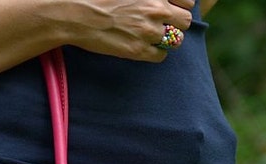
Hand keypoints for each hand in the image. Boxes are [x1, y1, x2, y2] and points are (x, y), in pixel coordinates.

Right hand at [59, 0, 194, 61]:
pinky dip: (156, 53)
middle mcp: (156, 8)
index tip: (169, 9)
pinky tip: (144, 48)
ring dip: (167, 40)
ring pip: (176, 41)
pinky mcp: (138, 50)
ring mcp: (148, 31)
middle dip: (176, 23)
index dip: (179, 6)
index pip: (187, 1)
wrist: (78, 13)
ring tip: (152, 38)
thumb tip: (154, 2)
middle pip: (185, 21)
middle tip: (162, 25)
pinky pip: (160, 56)